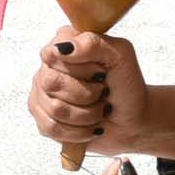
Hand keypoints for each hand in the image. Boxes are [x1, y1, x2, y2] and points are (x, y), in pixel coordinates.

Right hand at [30, 25, 149, 154]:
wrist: (133, 118)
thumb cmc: (126, 84)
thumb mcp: (121, 56)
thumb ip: (93, 43)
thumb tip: (64, 49)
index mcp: (64, 42)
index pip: (54, 55)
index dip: (82, 69)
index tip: (102, 73)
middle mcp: (48, 66)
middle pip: (51, 83)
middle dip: (87, 94)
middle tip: (103, 92)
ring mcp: (42, 93)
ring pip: (54, 109)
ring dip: (87, 115)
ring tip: (99, 109)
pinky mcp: (43, 119)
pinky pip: (51, 128)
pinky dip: (79, 132)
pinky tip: (90, 126)